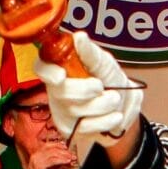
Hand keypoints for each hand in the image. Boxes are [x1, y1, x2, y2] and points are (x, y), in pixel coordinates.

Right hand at [20, 141, 77, 168]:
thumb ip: (57, 168)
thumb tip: (67, 165)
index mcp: (36, 156)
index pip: (48, 146)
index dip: (58, 145)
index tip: (66, 148)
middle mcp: (35, 156)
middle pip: (51, 148)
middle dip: (63, 151)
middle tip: (72, 155)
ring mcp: (36, 161)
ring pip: (53, 153)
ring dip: (64, 155)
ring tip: (71, 158)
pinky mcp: (39, 167)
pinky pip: (53, 161)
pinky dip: (61, 161)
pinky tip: (67, 162)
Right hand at [38, 32, 142, 151]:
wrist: (125, 106)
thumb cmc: (110, 78)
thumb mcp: (104, 62)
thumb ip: (91, 53)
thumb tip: (79, 37)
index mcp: (61, 68)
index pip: (42, 67)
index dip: (47, 72)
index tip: (61, 76)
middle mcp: (57, 90)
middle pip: (60, 92)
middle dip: (85, 90)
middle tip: (102, 87)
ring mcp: (62, 111)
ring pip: (75, 111)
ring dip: (102, 105)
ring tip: (115, 99)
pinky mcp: (72, 131)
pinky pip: (85, 128)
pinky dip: (105, 121)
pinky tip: (114, 116)